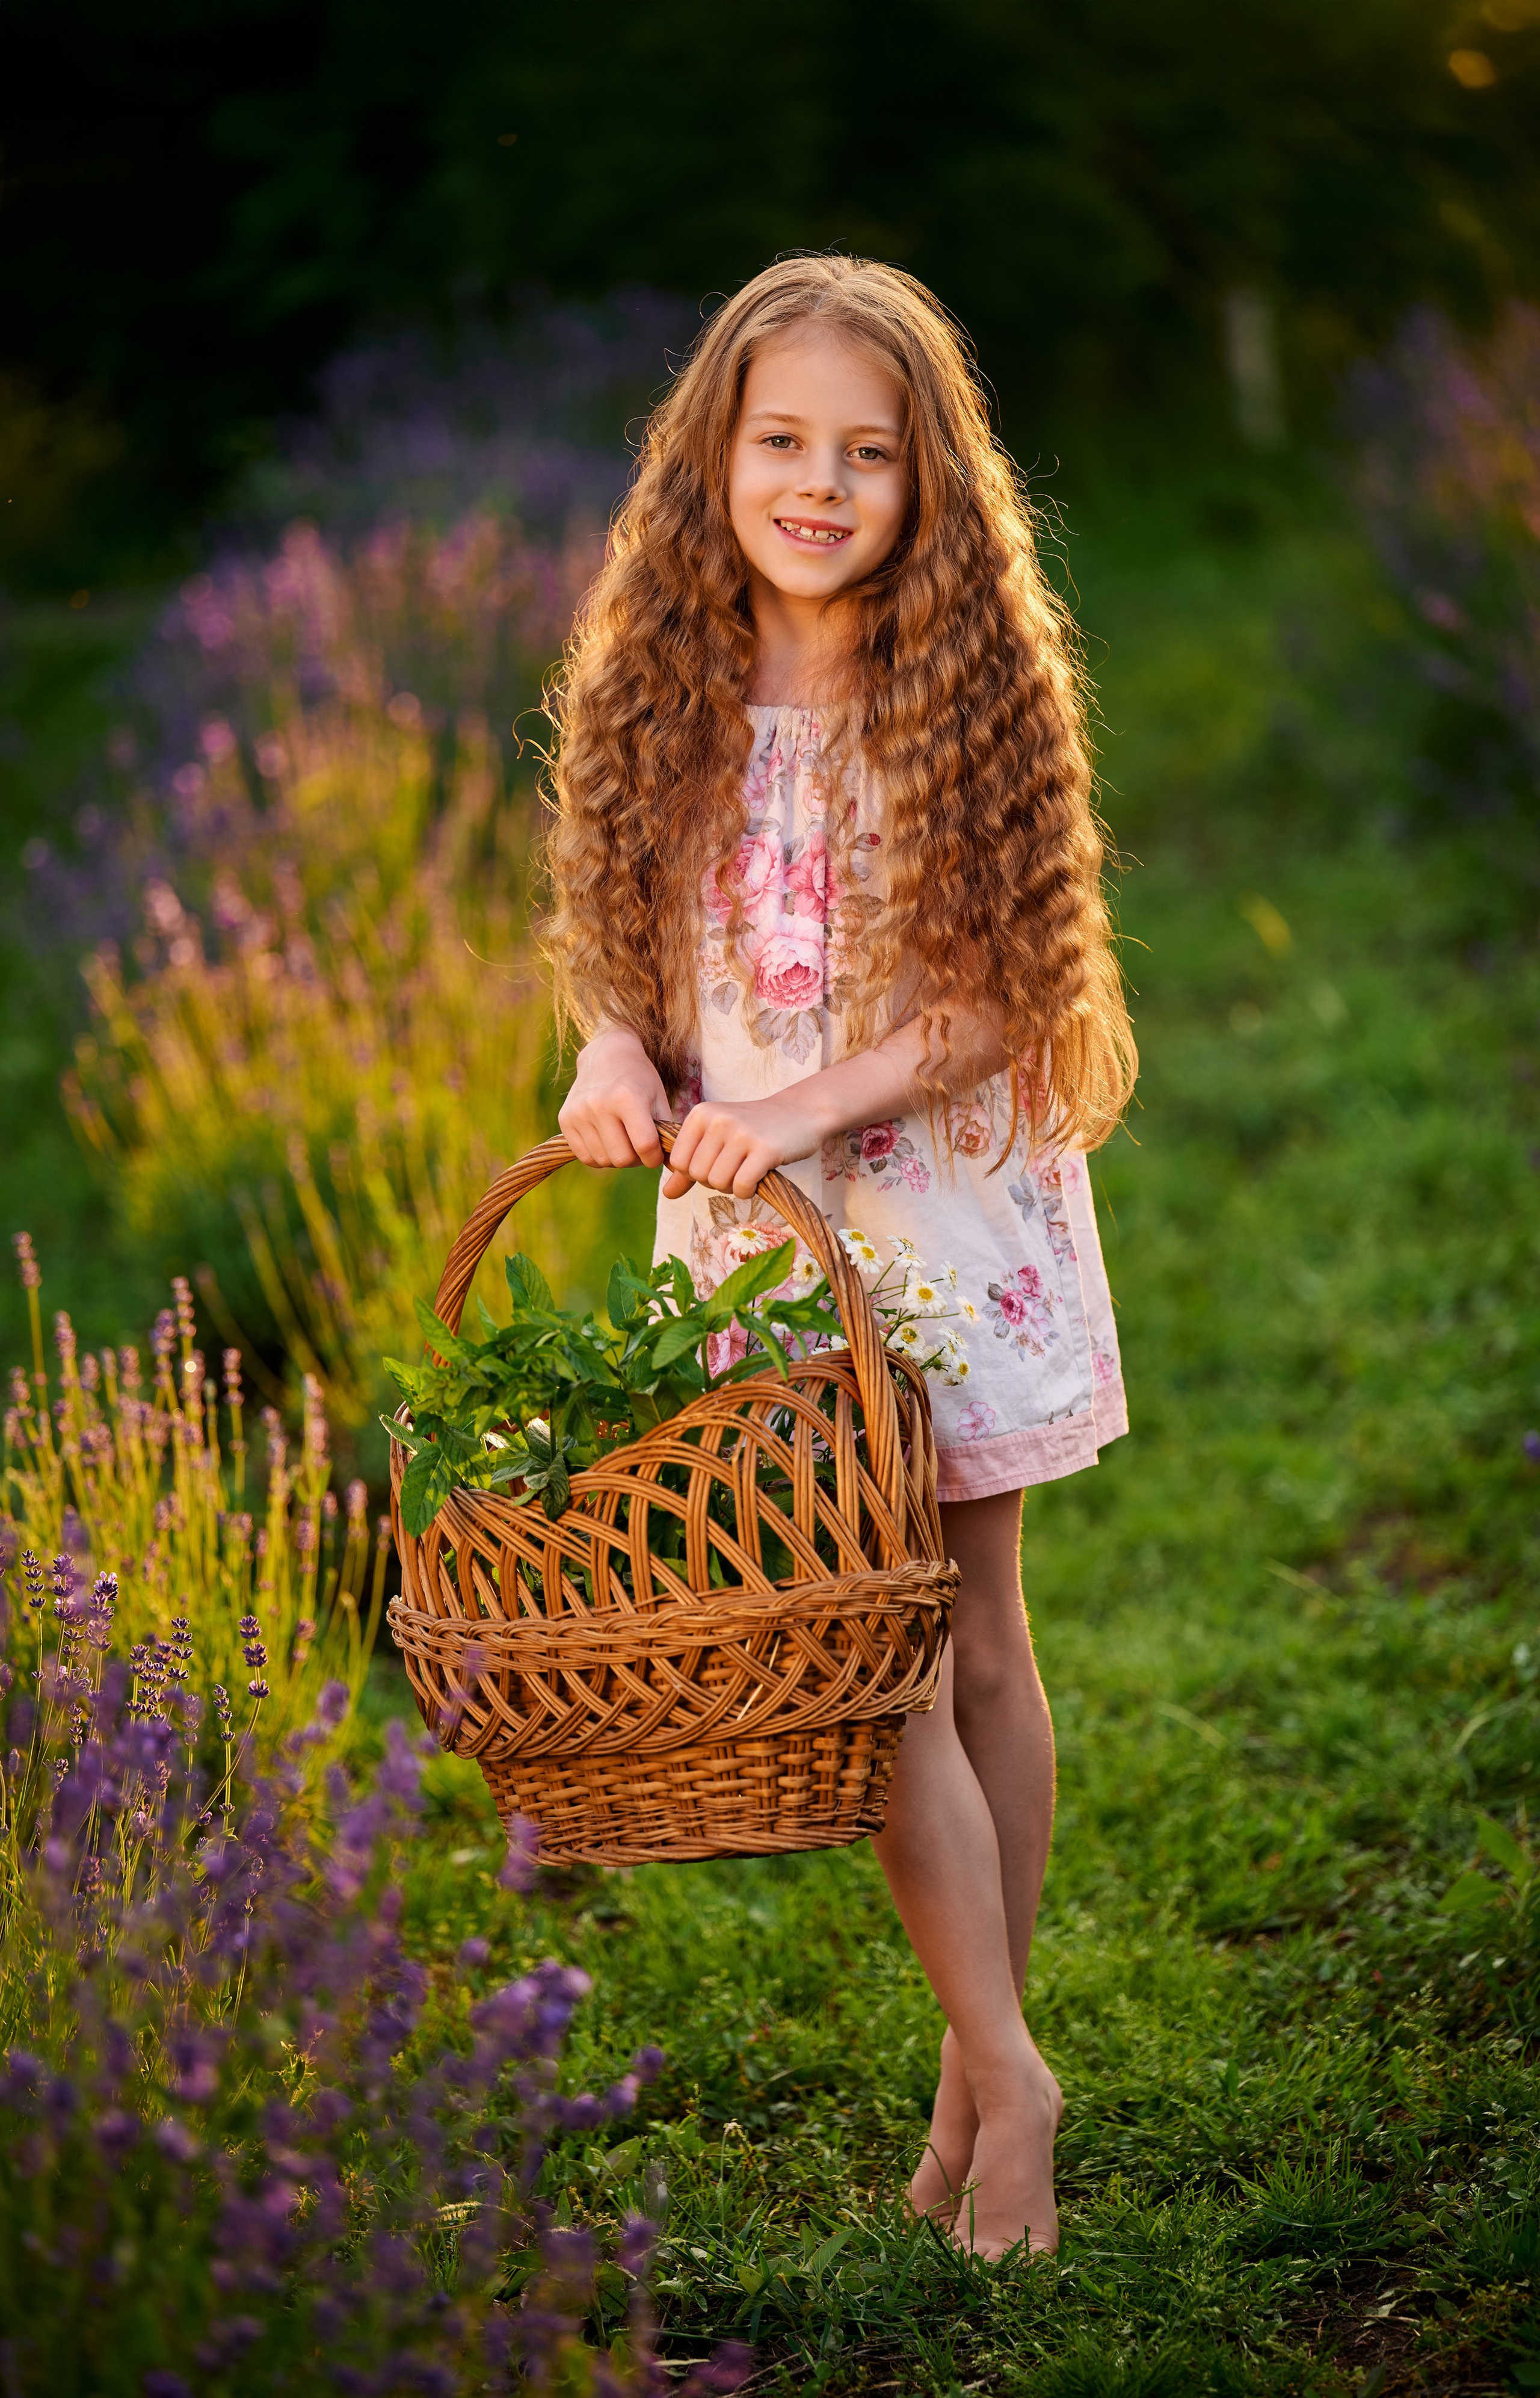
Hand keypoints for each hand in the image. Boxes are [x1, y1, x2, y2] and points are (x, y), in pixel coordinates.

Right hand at [558, 1026, 669, 1168]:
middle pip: (622, 1158)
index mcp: (627, 1098)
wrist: (606, 1055)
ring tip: (624, 1142)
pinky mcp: (565, 1119)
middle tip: (639, 1147)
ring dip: (617, 1158)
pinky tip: (607, 1142)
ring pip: (603, 1161)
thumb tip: (674, 1167)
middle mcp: (599, 1105)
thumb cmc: (639, 1079)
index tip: (656, 1153)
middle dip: (636, 1159)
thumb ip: (666, 1132)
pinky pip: (584, 1157)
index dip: (654, 1157)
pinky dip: (599, 1157)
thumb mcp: (658, 1098)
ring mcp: (579, 1113)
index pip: (644, 1146)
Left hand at [661, 1093, 825, 1200]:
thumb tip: (666, 1194)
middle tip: (736, 1166)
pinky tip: (758, 1176)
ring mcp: (742, 1134)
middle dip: (716, 1180)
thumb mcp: (716, 1139)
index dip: (695, 1172)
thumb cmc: (753, 1129)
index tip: (716, 1162)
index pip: (678, 1162)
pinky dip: (748, 1190)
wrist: (801, 1112)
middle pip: (698, 1175)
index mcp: (701, 1114)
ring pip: (718, 1183)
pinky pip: (741, 1188)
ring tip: (748, 1169)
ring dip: (733, 1186)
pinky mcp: (765, 1150)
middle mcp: (718, 1120)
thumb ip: (689, 1166)